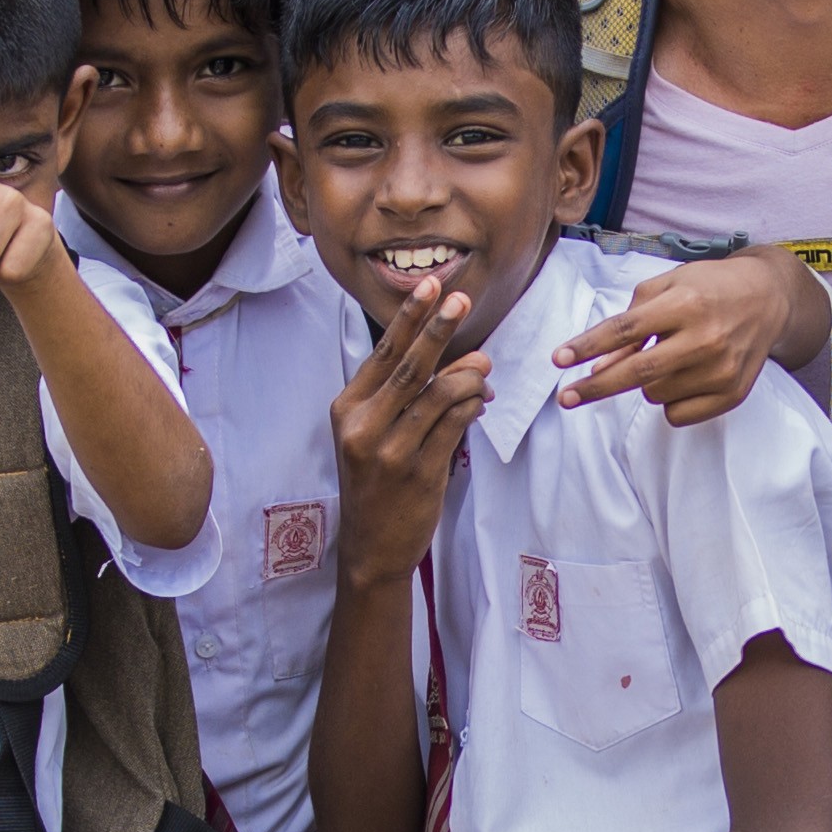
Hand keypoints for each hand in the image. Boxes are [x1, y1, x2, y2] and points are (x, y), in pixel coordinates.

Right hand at [328, 275, 489, 587]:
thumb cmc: (376, 481)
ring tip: (484, 367)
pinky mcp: (419, 472)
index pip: (382, 354)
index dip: (409, 318)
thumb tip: (467, 359)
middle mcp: (363, 426)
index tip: (430, 285)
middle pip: (409, 366)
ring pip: (438, 395)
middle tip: (462, 300)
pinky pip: (454, 425)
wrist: (371, 545)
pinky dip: (472, 405)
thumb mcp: (375, 434)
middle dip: (439, 329)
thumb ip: (410, 395)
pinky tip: (482, 399)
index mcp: (346, 409)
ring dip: (468, 375)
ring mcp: (390, 451)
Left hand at [556, 247, 812, 421]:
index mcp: (686, 302)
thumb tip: (599, 367)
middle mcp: (706, 337)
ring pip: (654, 395)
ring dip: (646, 382)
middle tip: (566, 397)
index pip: (626, 329)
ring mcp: (721, 369)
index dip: (588, 346)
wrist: (767, 300)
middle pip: (637, 372)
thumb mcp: (666, 288)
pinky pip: (676, 415)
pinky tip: (686, 376)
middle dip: (595, 387)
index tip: (559, 360)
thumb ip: (630, 323)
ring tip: (670, 357)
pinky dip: (669, 401)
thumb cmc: (707, 288)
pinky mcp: (732, 394)